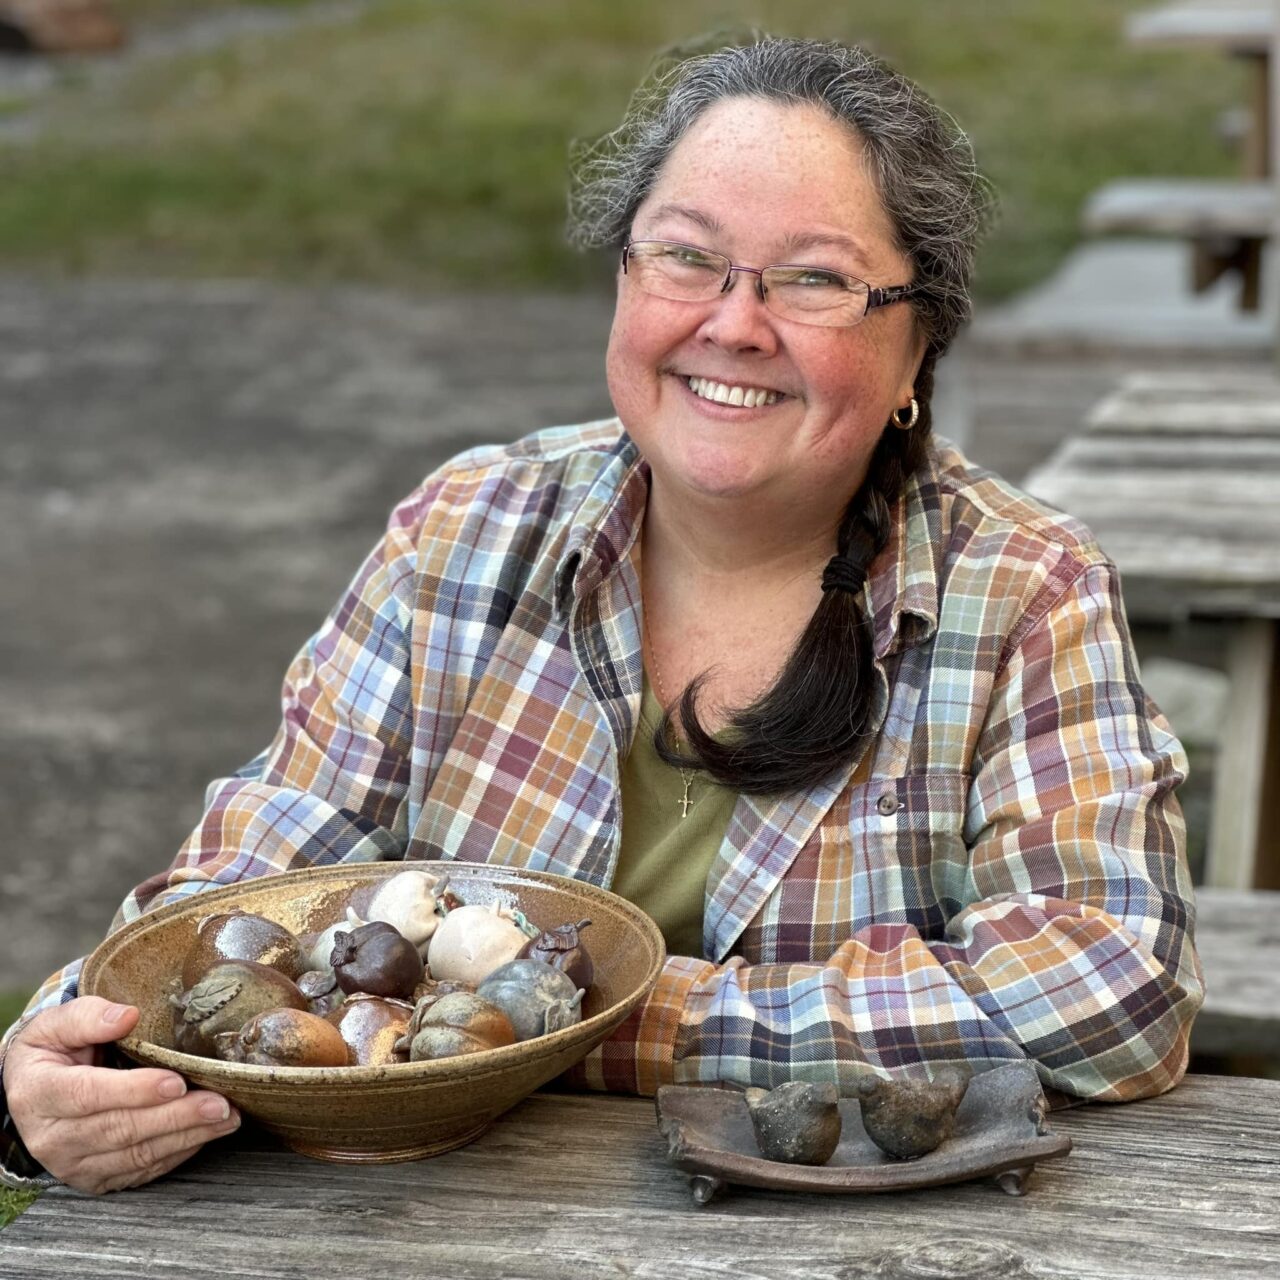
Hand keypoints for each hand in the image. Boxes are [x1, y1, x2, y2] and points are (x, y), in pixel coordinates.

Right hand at [5, 996, 240, 1194]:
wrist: (31, 1091)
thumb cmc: (51, 1050)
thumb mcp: (55, 1024)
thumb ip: (88, 1016)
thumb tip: (128, 1016)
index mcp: (39, 1092)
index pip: (88, 1095)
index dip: (134, 1090)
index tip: (176, 1082)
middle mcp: (52, 1137)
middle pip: (120, 1129)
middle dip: (176, 1117)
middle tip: (219, 1104)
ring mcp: (72, 1163)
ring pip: (135, 1155)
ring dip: (186, 1137)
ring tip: (226, 1119)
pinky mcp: (93, 1178)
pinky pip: (140, 1171)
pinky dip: (177, 1153)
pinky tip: (205, 1135)